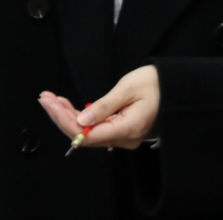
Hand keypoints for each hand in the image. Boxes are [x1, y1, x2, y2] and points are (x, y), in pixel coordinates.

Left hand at [38, 64, 159, 150]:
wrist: (177, 88)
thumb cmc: (155, 84)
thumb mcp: (128, 89)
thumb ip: (104, 107)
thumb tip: (80, 122)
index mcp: (126, 130)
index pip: (87, 135)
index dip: (64, 122)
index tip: (49, 104)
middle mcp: (122, 139)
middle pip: (84, 135)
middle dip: (61, 116)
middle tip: (44, 97)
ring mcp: (122, 136)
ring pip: (87, 132)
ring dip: (67, 115)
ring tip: (50, 98)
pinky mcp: (121, 130)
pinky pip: (96, 128)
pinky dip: (79, 116)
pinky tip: (66, 105)